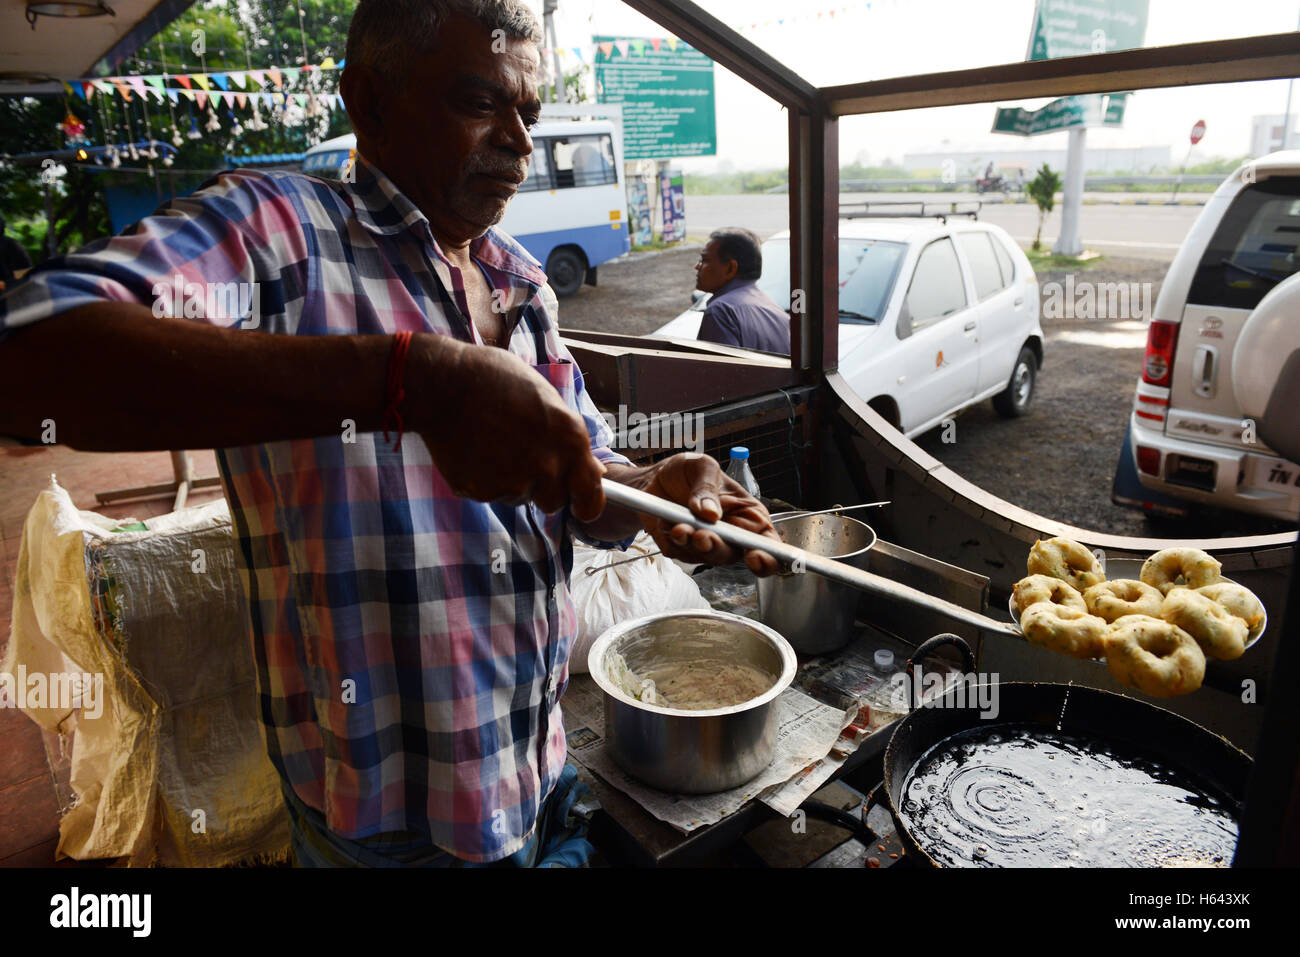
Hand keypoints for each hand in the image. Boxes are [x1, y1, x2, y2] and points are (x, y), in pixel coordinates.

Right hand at [407, 334, 605, 519]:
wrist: (443, 384)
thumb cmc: (496, 380)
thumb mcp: (546, 398)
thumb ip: (570, 438)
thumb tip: (594, 468)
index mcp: (570, 439)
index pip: (591, 495)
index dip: (586, 504)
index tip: (581, 506)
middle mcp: (546, 465)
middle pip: (554, 501)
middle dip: (543, 489)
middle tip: (523, 461)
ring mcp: (513, 481)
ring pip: (520, 497)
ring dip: (512, 481)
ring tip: (493, 444)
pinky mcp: (482, 491)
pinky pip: (490, 494)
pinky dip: (484, 479)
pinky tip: (475, 450)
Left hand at [639, 452, 779, 575]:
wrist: (655, 479)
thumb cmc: (687, 471)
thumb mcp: (701, 466)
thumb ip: (707, 487)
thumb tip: (710, 513)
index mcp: (748, 514)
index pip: (767, 543)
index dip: (767, 557)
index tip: (754, 556)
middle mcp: (731, 534)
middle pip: (733, 555)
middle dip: (718, 548)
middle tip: (703, 536)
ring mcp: (707, 544)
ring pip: (706, 557)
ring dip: (692, 544)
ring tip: (679, 527)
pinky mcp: (683, 549)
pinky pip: (681, 554)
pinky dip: (674, 541)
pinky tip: (668, 524)